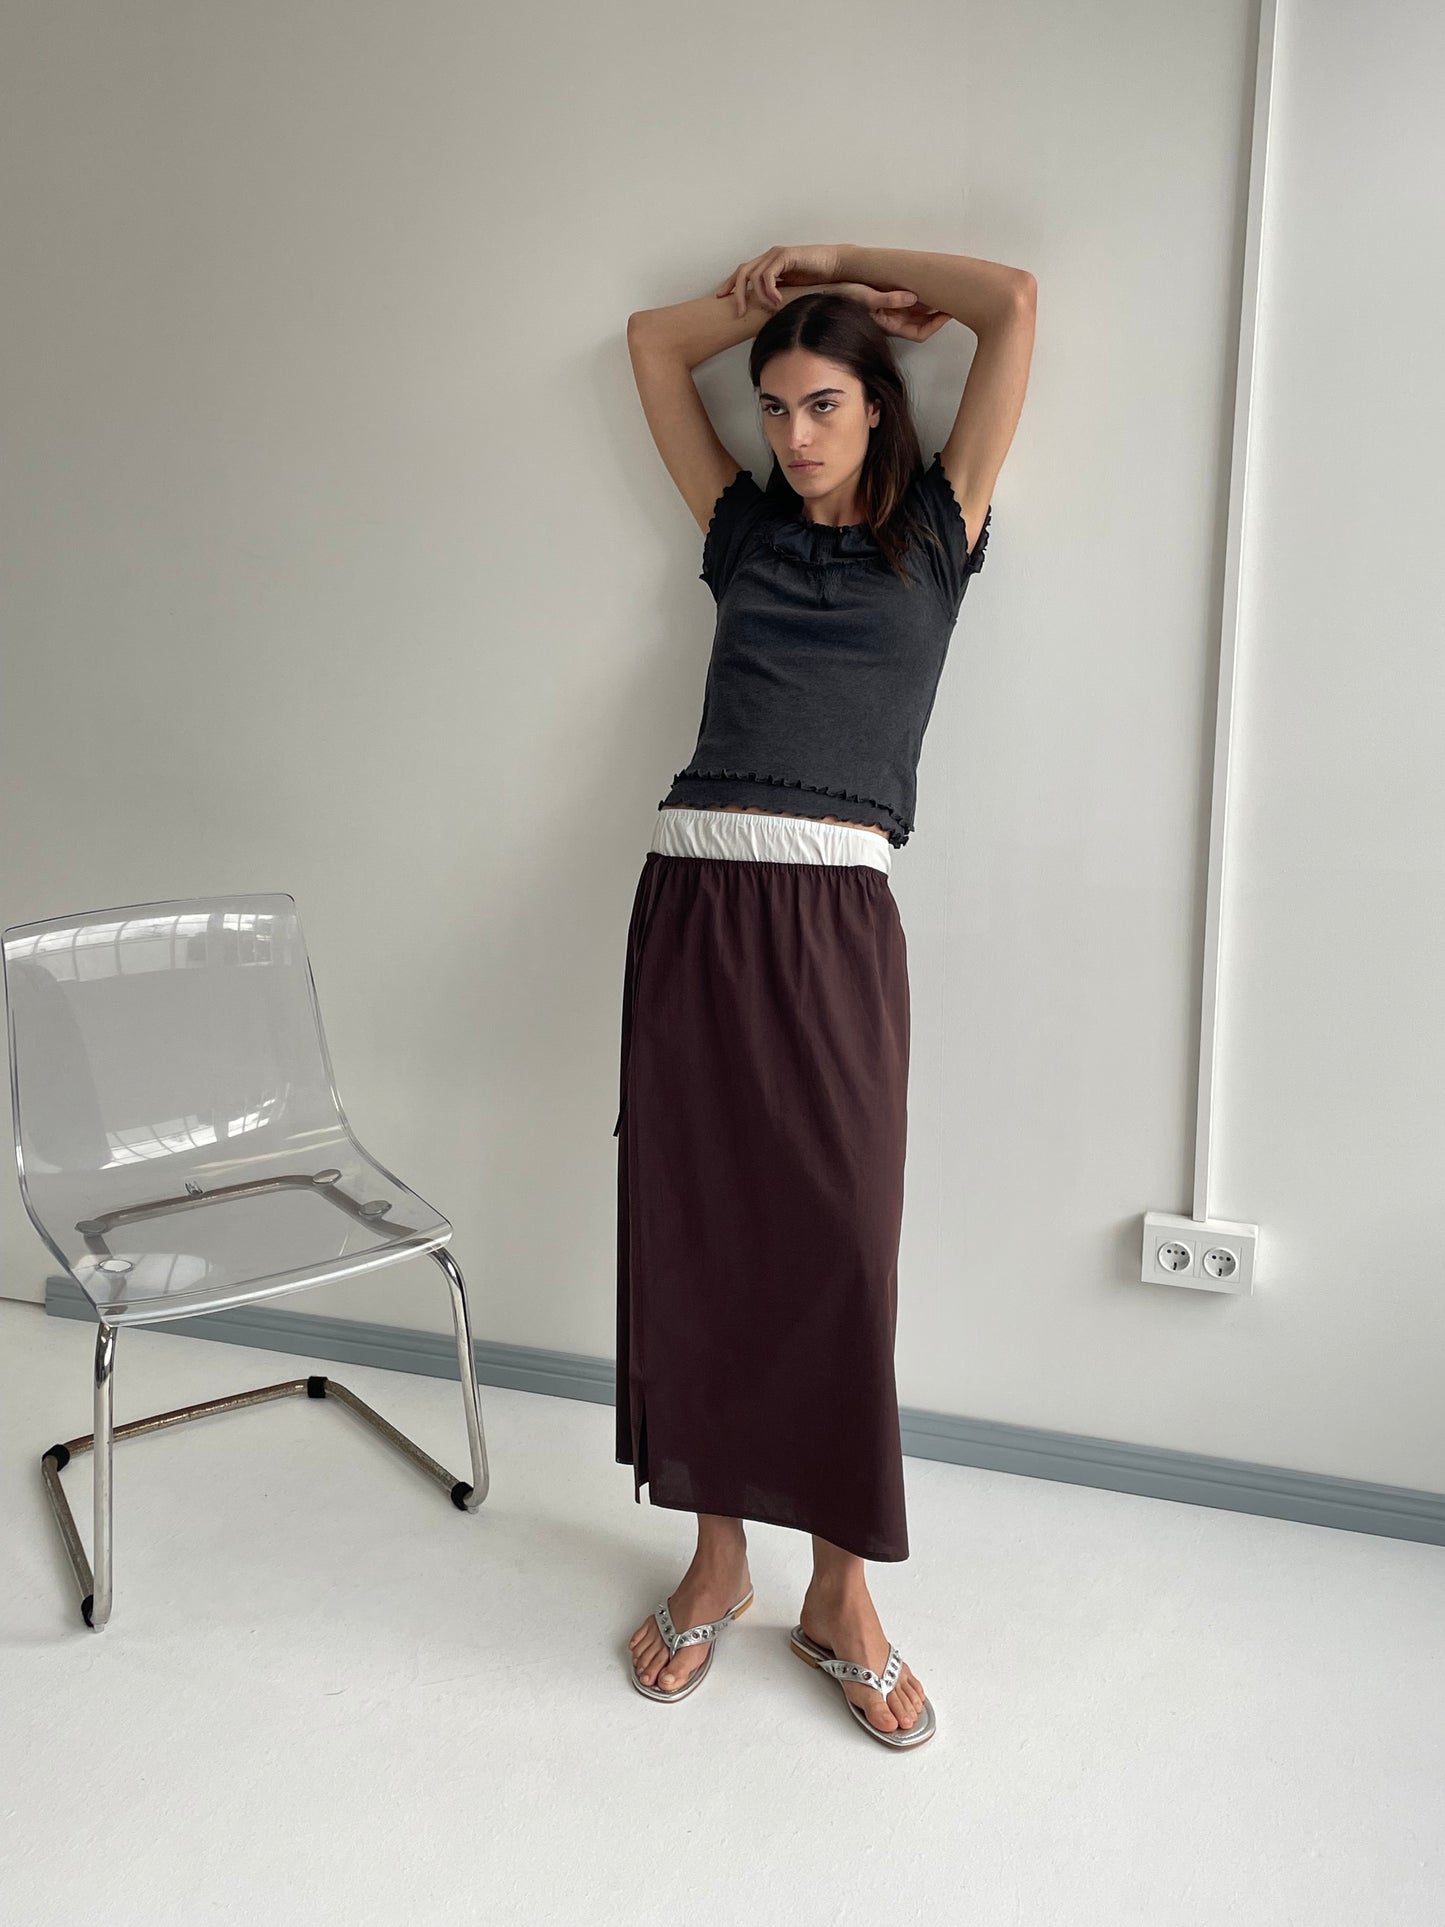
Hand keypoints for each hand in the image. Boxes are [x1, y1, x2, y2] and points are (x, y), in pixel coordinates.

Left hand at [712, 243, 843, 316]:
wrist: (836, 267)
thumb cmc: (816, 279)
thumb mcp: (790, 291)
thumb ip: (775, 296)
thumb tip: (762, 312)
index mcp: (768, 264)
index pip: (743, 273)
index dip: (730, 284)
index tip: (721, 298)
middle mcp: (769, 257)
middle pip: (742, 272)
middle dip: (737, 292)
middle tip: (739, 312)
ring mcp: (777, 254)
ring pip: (754, 276)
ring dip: (760, 296)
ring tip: (771, 308)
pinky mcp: (785, 255)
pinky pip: (768, 275)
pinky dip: (769, 291)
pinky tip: (778, 301)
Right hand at [831, 282, 952, 340]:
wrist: (819, 298)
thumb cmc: (838, 299)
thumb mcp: (864, 297)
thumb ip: (888, 299)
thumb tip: (912, 297)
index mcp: (888, 324)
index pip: (920, 332)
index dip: (936, 324)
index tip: (947, 311)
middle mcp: (890, 321)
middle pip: (922, 322)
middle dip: (937, 312)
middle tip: (954, 298)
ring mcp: (888, 312)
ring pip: (916, 312)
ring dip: (929, 303)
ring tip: (944, 289)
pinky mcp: (884, 302)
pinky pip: (907, 301)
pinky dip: (918, 295)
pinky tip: (924, 284)